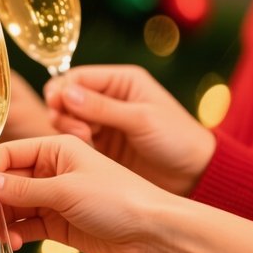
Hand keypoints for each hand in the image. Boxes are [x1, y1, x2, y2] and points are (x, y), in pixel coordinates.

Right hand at [0, 135, 166, 252]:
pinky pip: (27, 226)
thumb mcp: (66, 190)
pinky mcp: (60, 225)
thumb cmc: (118, 199)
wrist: (155, 235)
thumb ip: (23, 187)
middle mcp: (53, 171)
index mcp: (56, 149)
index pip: (10, 153)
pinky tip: (11, 242)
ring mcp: (55, 199)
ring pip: (13, 205)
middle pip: (7, 180)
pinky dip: (15, 233)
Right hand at [43, 65, 214, 195]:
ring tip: (85, 139)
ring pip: (66, 117)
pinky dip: (73, 142)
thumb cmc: (177, 140)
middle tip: (78, 129)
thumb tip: (65, 93)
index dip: (62, 89)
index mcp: (121, 81)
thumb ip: (101, 107)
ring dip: (68, 127)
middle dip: (63, 110)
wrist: (195, 176)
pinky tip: (87, 150)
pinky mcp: (100, 144)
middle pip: (66, 96)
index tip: (57, 105)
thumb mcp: (141, 119)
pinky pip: (74, 138)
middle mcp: (108, 98)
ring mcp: (102, 122)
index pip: (77, 77)